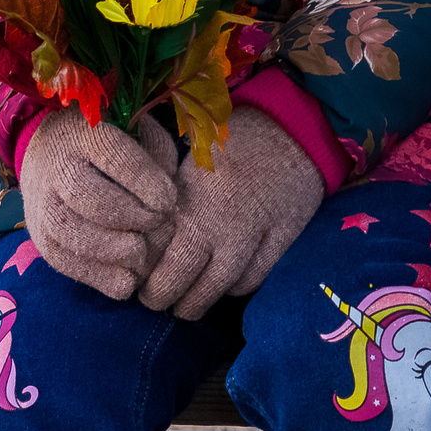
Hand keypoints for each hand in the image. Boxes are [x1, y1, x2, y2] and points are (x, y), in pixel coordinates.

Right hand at [17, 109, 180, 300]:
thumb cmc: (107, 143)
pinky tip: (128, 276)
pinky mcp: (41, 239)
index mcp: (85, 134)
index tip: (169, 200)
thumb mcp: (135, 130)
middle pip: (90, 198)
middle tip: (158, 225)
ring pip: (73, 234)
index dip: (145, 182)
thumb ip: (158, 153)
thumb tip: (169, 194)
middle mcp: (57, 169)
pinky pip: (66, 263)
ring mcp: (43, 207)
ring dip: (114, 251)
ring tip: (142, 253)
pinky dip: (100, 276)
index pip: (115, 157)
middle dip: (131, 217)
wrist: (47, 152)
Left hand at [138, 107, 325, 317]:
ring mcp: (253, 234)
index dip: (148, 282)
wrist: (289, 126)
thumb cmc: (228, 140)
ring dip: (200, 302)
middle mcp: (218, 223)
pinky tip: (226, 285)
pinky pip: (255, 278)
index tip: (141, 287)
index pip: (160, 259)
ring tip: (188, 304)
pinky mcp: (283, 238)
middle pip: (186, 282)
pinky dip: (237, 288)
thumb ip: (168, 203)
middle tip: (159, 302)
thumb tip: (144, 238)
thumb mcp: (187, 163)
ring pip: (221, 287)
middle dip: (167, 299)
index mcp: (189, 201)